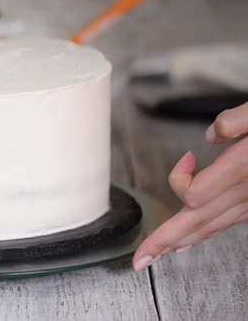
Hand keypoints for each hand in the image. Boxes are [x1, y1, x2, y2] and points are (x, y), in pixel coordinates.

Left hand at [132, 102, 247, 270]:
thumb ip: (238, 119)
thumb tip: (213, 134)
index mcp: (244, 169)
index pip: (195, 194)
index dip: (180, 178)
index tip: (187, 157)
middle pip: (197, 222)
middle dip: (165, 240)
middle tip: (141, 259)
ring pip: (213, 227)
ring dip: (183, 241)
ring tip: (160, 253)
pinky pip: (229, 222)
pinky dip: (207, 232)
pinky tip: (194, 239)